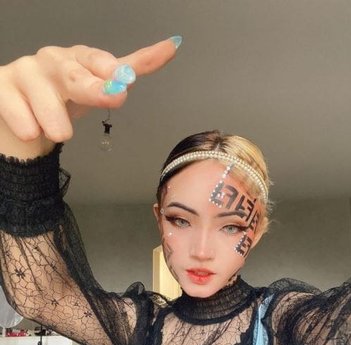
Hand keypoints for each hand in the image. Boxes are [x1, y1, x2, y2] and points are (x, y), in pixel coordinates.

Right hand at [0, 38, 178, 156]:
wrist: (23, 118)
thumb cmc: (63, 99)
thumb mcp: (98, 86)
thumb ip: (130, 69)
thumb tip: (171, 46)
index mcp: (78, 59)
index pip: (96, 60)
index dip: (110, 69)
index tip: (125, 78)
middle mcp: (52, 60)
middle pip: (73, 76)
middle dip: (93, 89)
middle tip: (112, 98)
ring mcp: (24, 72)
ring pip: (47, 105)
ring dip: (57, 126)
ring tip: (57, 130)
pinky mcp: (1, 88)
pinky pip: (21, 117)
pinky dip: (31, 130)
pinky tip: (32, 128)